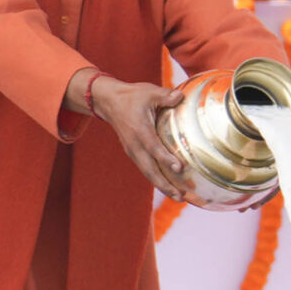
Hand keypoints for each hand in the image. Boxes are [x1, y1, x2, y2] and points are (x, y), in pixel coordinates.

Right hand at [71, 70, 187, 194]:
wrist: (110, 103)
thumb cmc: (132, 96)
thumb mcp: (149, 92)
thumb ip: (165, 95)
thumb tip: (180, 96)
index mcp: (139, 131)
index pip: (154, 147)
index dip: (166, 159)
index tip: (179, 168)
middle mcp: (135, 145)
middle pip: (150, 170)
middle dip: (165, 184)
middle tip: (181, 197)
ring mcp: (133, 151)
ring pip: (148, 173)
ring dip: (162, 186)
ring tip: (178, 197)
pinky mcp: (134, 153)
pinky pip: (146, 169)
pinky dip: (157, 179)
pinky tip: (169, 186)